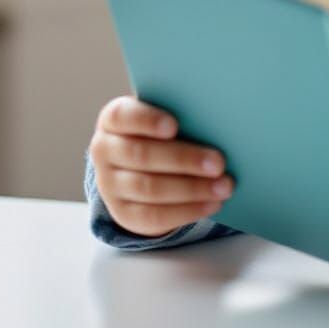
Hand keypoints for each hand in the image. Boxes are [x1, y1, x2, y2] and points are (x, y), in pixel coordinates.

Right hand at [89, 96, 234, 237]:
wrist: (139, 165)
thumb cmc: (162, 131)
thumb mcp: (166, 115)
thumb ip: (182, 111)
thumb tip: (221, 115)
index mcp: (114, 119)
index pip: (122, 116)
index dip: (147, 121)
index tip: (175, 126)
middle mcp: (104, 151)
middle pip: (141, 155)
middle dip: (184, 160)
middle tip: (219, 163)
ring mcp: (110, 185)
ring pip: (149, 189)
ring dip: (192, 189)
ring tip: (224, 186)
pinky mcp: (123, 213)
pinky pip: (153, 216)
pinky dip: (187, 211)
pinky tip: (212, 204)